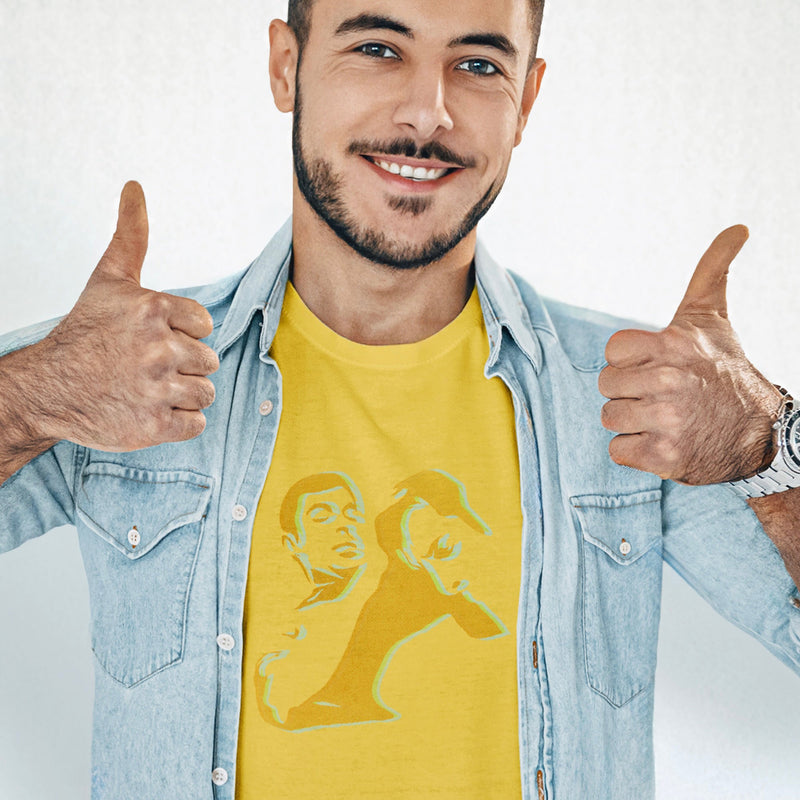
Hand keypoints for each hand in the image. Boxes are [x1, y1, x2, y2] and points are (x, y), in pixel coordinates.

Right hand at [40, 181, 218, 450]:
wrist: (49, 388)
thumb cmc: (86, 331)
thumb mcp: (110, 278)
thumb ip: (132, 235)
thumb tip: (135, 186)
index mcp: (154, 309)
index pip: (205, 326)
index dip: (183, 334)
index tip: (151, 338)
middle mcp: (157, 348)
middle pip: (208, 362)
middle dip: (182, 366)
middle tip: (145, 367)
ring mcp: (155, 389)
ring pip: (205, 394)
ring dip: (181, 394)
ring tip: (147, 388)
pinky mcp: (153, 427)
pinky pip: (196, 424)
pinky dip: (177, 422)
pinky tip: (149, 410)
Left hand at [598, 225, 780, 484]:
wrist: (762, 432)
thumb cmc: (726, 371)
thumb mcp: (712, 318)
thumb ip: (712, 270)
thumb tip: (737, 227)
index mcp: (672, 344)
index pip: (612, 351)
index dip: (630, 361)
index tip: (657, 366)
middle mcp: (669, 381)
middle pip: (606, 385)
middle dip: (628, 391)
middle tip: (661, 394)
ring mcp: (667, 421)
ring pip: (609, 417)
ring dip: (632, 421)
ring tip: (663, 418)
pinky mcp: (664, 456)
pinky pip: (617, 450)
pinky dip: (637, 450)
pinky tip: (663, 441)